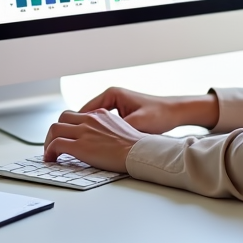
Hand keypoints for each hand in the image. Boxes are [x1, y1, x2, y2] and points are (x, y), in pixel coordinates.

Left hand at [43, 108, 145, 171]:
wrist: (139, 151)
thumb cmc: (135, 146)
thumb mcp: (120, 128)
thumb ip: (106, 129)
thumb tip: (100, 139)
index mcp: (100, 114)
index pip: (76, 114)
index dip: (67, 126)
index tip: (65, 136)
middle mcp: (90, 119)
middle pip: (62, 118)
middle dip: (55, 131)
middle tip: (53, 144)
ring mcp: (84, 132)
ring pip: (54, 129)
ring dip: (48, 142)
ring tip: (50, 153)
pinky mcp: (80, 146)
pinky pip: (56, 145)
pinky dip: (49, 152)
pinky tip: (51, 159)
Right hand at [80, 87, 219, 133]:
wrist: (176, 112)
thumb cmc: (159, 114)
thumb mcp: (136, 123)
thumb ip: (118, 131)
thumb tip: (101, 141)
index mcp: (111, 94)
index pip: (83, 111)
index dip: (75, 126)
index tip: (67, 139)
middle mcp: (111, 97)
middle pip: (86, 116)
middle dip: (80, 130)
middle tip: (72, 146)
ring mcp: (116, 105)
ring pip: (94, 122)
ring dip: (90, 133)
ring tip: (83, 149)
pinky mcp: (121, 114)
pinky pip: (104, 125)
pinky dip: (100, 134)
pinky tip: (99, 147)